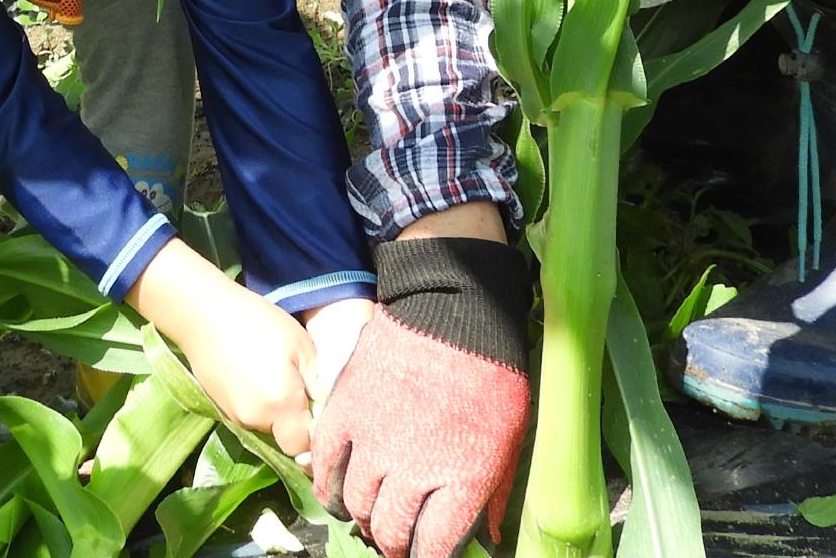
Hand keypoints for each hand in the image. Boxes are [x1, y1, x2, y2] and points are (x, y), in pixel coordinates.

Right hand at [131, 240, 316, 457]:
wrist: (203, 315)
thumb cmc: (257, 322)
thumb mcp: (300, 344)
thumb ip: (318, 383)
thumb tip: (328, 410)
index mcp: (280, 405)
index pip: (306, 445)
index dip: (318, 434)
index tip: (324, 412)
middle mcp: (257, 421)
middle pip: (287, 438)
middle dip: (299, 422)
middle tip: (303, 387)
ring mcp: (236, 418)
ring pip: (269, 427)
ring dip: (279, 411)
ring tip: (278, 373)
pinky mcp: (223, 410)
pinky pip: (252, 417)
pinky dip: (261, 404)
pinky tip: (258, 374)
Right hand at [312, 239, 530, 557]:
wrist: (455, 304)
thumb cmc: (492, 370)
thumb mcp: (510, 434)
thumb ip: (496, 491)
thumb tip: (490, 539)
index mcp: (462, 479)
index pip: (434, 549)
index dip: (428, 557)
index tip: (427, 552)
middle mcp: (413, 470)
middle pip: (391, 533)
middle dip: (394, 543)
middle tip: (397, 537)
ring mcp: (374, 441)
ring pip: (356, 505)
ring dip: (364, 516)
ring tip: (373, 512)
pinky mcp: (346, 411)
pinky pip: (326, 467)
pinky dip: (328, 487)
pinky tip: (338, 491)